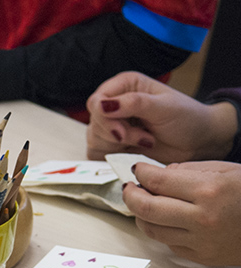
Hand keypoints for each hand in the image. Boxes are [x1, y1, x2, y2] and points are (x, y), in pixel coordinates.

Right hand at [85, 71, 236, 161]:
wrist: (197, 141)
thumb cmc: (186, 118)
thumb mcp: (163, 107)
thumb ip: (134, 103)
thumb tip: (103, 105)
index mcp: (125, 86)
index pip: (96, 100)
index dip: (104, 117)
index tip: (122, 132)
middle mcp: (115, 103)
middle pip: (94, 122)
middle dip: (117, 134)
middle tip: (143, 136)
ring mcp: (112, 124)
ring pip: (94, 139)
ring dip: (119, 146)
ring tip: (145, 141)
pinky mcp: (112, 144)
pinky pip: (97, 153)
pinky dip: (113, 156)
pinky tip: (134, 151)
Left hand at [124, 161, 240, 265]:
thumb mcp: (228, 170)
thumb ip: (191, 170)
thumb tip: (160, 174)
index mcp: (210, 191)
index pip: (159, 182)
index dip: (142, 174)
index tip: (137, 169)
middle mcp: (201, 219)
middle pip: (147, 208)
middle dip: (131, 195)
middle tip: (129, 187)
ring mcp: (200, 241)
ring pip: (152, 229)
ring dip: (141, 215)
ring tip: (142, 202)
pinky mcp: (201, 257)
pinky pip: (168, 243)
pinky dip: (160, 229)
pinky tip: (163, 219)